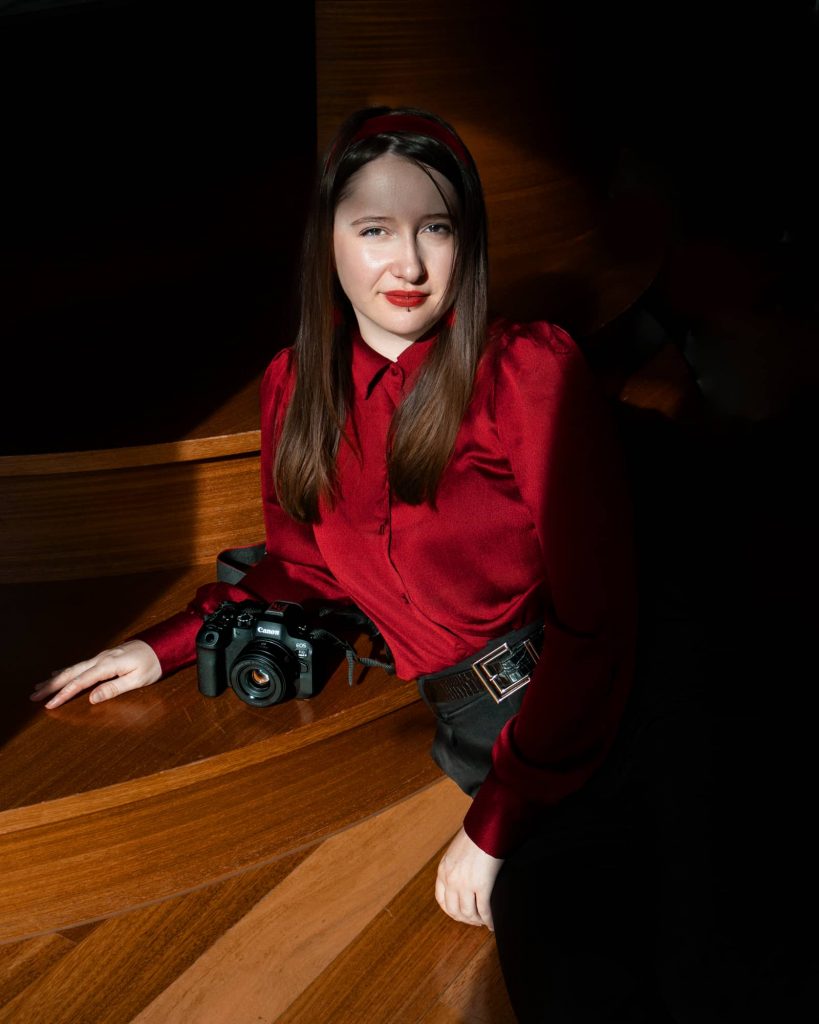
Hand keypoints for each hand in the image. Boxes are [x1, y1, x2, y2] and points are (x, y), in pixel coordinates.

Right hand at [29, 640, 161, 708]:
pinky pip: (81, 664)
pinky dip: (67, 670)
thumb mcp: (138, 679)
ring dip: (56, 677)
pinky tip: (60, 673)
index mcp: (108, 665)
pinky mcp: (106, 656)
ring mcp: (103, 656)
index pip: (80, 682)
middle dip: (52, 685)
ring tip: (40, 685)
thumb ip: (114, 688)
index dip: (63, 694)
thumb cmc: (154, 663)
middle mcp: (102, 659)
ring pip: (74, 668)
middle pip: (72, 673)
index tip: (49, 704)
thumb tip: (92, 698)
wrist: (164, 645)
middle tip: (34, 695)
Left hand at [435, 826, 503, 929]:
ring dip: (477, 921)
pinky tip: (492, 922)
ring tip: (484, 921)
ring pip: (469, 914)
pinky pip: (484, 910)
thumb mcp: (457, 851)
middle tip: (475, 921)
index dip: (452, 911)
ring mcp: (465, 884)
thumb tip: (462, 880)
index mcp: (443, 870)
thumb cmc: (476, 835)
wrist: (488, 825)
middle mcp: (451, 879)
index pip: (441, 900)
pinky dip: (489, 920)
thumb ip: (455, 866)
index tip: (461, 915)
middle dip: (466, 919)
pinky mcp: (481, 885)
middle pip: (455, 911)